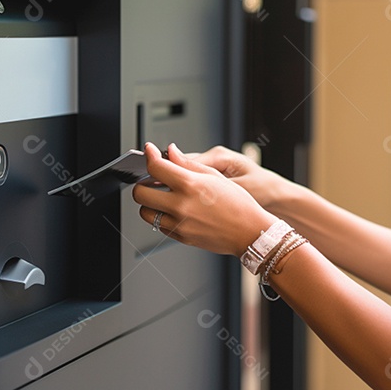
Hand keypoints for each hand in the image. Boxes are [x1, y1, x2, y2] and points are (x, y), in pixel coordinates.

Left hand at [132, 143, 275, 256]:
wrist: (249, 231)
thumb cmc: (238, 204)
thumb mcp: (215, 176)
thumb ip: (188, 164)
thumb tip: (171, 153)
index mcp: (190, 185)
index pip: (155, 168)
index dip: (149, 156)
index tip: (149, 152)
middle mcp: (181, 205)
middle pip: (140, 193)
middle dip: (143, 184)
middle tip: (153, 180)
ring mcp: (179, 223)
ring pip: (145, 212)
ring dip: (150, 202)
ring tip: (163, 197)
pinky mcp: (180, 237)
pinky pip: (159, 226)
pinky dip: (161, 216)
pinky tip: (175, 210)